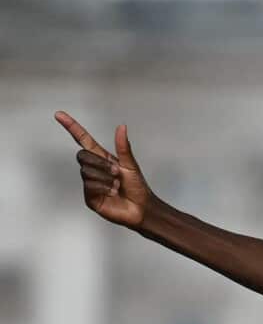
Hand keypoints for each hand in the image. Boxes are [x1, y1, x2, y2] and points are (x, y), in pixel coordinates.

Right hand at [54, 111, 153, 227]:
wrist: (141, 208)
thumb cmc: (138, 187)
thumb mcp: (130, 165)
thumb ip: (123, 147)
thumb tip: (121, 127)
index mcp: (102, 158)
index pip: (83, 139)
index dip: (72, 127)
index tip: (59, 115)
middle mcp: (94, 169)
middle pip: (82, 155)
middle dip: (101, 164)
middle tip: (116, 172)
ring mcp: (90, 183)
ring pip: (86, 171)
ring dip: (105, 178)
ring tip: (117, 185)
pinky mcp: (90, 197)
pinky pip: (89, 186)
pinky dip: (103, 187)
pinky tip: (112, 193)